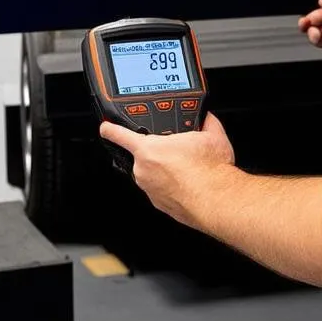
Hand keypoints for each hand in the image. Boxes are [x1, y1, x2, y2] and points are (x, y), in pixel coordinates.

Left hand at [100, 113, 237, 231]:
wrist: (216, 198)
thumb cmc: (209, 169)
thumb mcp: (212, 134)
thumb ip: (204, 120)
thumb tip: (205, 116)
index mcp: (150, 149)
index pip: (120, 136)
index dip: (111, 130)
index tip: (105, 128)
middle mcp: (144, 170)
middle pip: (145, 156)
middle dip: (161, 154)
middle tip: (183, 153)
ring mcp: (150, 189)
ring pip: (155, 174)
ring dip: (168, 171)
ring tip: (190, 169)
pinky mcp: (159, 204)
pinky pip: (162, 190)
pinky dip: (174, 186)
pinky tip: (190, 183)